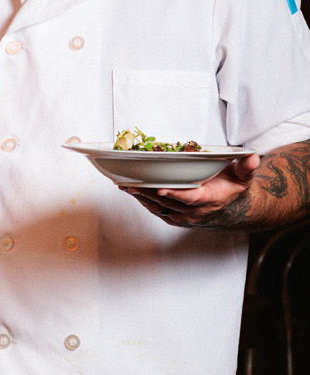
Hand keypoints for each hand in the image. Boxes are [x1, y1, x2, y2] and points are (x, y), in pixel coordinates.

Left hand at [121, 153, 260, 227]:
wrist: (230, 208)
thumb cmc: (232, 187)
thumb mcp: (243, 176)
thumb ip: (246, 167)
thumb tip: (251, 157)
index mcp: (208, 198)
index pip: (189, 198)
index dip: (174, 194)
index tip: (160, 188)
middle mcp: (193, 210)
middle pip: (167, 202)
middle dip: (147, 193)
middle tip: (129, 183)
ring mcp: (183, 215)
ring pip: (158, 207)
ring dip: (140, 197)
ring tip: (123, 185)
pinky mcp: (174, 217)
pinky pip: (156, 210)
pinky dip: (143, 201)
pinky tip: (131, 191)